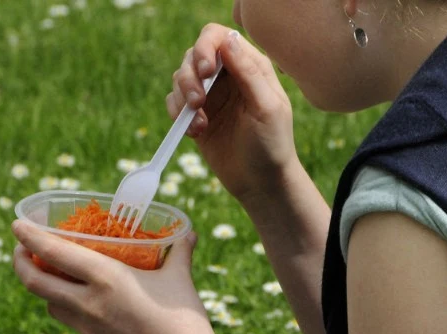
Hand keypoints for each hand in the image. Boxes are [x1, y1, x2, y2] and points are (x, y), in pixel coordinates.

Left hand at [11, 221, 218, 333]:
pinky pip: (70, 321)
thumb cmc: (184, 319)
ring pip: (49, 303)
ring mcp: (87, 328)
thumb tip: (187, 233)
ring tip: (50, 273)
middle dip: (19, 263)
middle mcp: (88, 302)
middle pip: (34, 282)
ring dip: (43, 286)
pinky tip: (81, 300)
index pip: (53, 252)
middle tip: (20, 249)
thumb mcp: (179, 278)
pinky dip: (66, 305)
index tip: (17, 225)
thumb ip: (179, 252)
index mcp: (105, 278)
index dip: (28, 237)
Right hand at [168, 24, 299, 206]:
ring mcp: (211, 97)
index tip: (204, 72)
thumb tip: (228, 39)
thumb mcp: (266, 107)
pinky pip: (174, 103)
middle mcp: (228, 77)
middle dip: (189, 78)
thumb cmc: (272, 146)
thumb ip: (249, 72)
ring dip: (182, 98)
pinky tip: (196, 133)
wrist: (260, 184)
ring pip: (180, 78)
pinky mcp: (196, 117)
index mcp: (250, 66)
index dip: (205, 47)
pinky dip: (178, 116)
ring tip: (199, 124)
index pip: (218, 37)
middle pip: (193, 55)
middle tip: (197, 103)